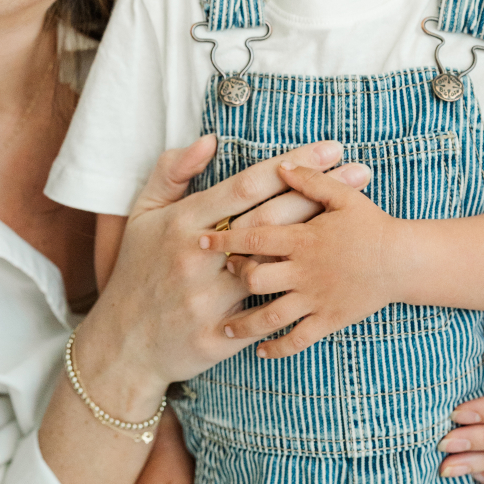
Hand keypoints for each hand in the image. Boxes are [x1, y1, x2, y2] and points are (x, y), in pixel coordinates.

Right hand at [74, 139, 369, 405]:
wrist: (122, 343)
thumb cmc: (137, 270)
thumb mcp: (142, 214)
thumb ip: (172, 171)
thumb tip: (210, 140)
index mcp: (183, 223)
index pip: (248, 185)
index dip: (293, 165)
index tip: (330, 148)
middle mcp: (198, 258)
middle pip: (273, 219)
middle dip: (321, 193)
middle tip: (361, 173)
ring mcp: (209, 300)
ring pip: (277, 265)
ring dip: (321, 241)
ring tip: (358, 223)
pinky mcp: (218, 337)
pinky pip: (268, 314)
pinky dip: (299, 297)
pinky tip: (336, 282)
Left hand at [207, 160, 394, 357]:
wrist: (405, 261)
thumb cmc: (372, 225)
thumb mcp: (342, 197)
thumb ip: (309, 180)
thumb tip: (279, 164)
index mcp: (303, 238)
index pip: (253, 237)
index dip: (223, 238)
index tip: (199, 239)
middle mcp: (304, 271)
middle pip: (255, 279)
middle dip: (233, 280)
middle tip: (217, 279)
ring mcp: (316, 298)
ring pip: (271, 316)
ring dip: (244, 324)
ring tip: (224, 327)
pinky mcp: (329, 320)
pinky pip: (298, 339)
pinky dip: (277, 347)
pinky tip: (261, 351)